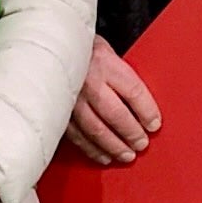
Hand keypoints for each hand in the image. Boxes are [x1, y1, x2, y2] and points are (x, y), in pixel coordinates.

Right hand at [68, 39, 162, 166]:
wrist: (47, 46)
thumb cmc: (79, 48)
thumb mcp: (105, 50)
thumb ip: (121, 74)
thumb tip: (141, 103)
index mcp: (104, 63)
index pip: (133, 92)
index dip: (147, 111)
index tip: (154, 124)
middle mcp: (88, 81)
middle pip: (116, 114)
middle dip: (132, 133)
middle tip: (142, 144)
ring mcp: (71, 98)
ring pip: (97, 130)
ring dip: (114, 146)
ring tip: (127, 155)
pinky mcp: (58, 111)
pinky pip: (78, 135)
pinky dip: (92, 149)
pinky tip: (104, 156)